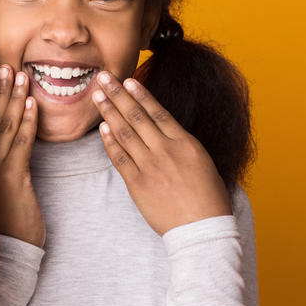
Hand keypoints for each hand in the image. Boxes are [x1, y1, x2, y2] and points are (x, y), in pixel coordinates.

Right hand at [0, 65, 43, 246]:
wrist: (10, 253)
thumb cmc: (3, 222)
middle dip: (0, 90)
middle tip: (6, 65)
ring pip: (6, 128)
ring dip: (15, 99)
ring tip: (21, 76)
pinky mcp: (13, 180)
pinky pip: (22, 145)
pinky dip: (29, 123)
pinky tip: (34, 105)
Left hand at [91, 72, 230, 234]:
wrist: (202, 229)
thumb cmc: (208, 198)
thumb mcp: (202, 162)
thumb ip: (181, 145)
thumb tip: (164, 132)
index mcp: (185, 143)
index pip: (158, 112)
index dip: (140, 94)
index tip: (127, 80)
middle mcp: (166, 150)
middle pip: (137, 116)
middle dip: (118, 94)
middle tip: (103, 77)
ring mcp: (150, 167)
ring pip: (125, 133)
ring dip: (109, 112)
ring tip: (97, 96)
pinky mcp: (138, 185)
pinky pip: (120, 158)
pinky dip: (110, 142)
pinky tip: (103, 128)